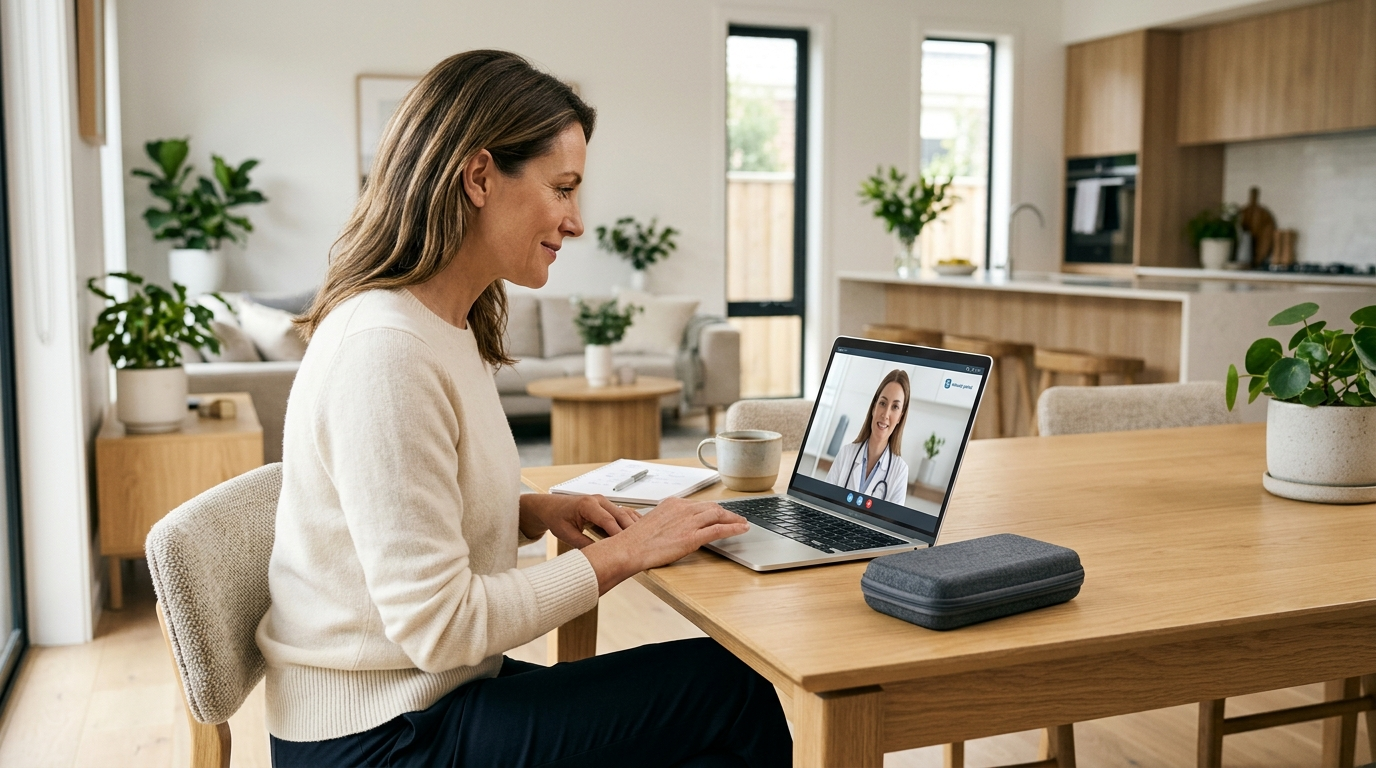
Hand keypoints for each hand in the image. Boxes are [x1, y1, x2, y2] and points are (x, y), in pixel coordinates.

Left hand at [519, 493, 640, 547]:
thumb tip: (598, 556)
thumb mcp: (566, 533)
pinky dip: (631, 522)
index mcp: (587, 504)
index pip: (608, 520)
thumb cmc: (556, 517)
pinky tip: (639, 533)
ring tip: (643, 541)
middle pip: (621, 515)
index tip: (626, 548)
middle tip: (640, 546)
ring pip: (625, 513)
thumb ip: (583, 544)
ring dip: (634, 526)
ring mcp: (604, 501)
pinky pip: (623, 512)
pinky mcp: (607, 506)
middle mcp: (598, 500)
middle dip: (631, 531)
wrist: (551, 507)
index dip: (619, 534)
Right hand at [581, 498, 748, 593]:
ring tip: (743, 523)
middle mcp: (682, 509)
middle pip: (712, 507)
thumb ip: (669, 521)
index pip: (699, 504)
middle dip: (727, 513)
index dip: (713, 509)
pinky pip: (719, 529)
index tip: (719, 513)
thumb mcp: (653, 522)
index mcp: (673, 504)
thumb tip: (677, 528)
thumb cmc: (636, 540)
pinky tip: (742, 530)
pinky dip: (733, 528)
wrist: (629, 549)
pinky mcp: (692, 536)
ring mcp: (688, 522)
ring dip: (734, 519)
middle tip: (737, 517)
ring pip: (718, 515)